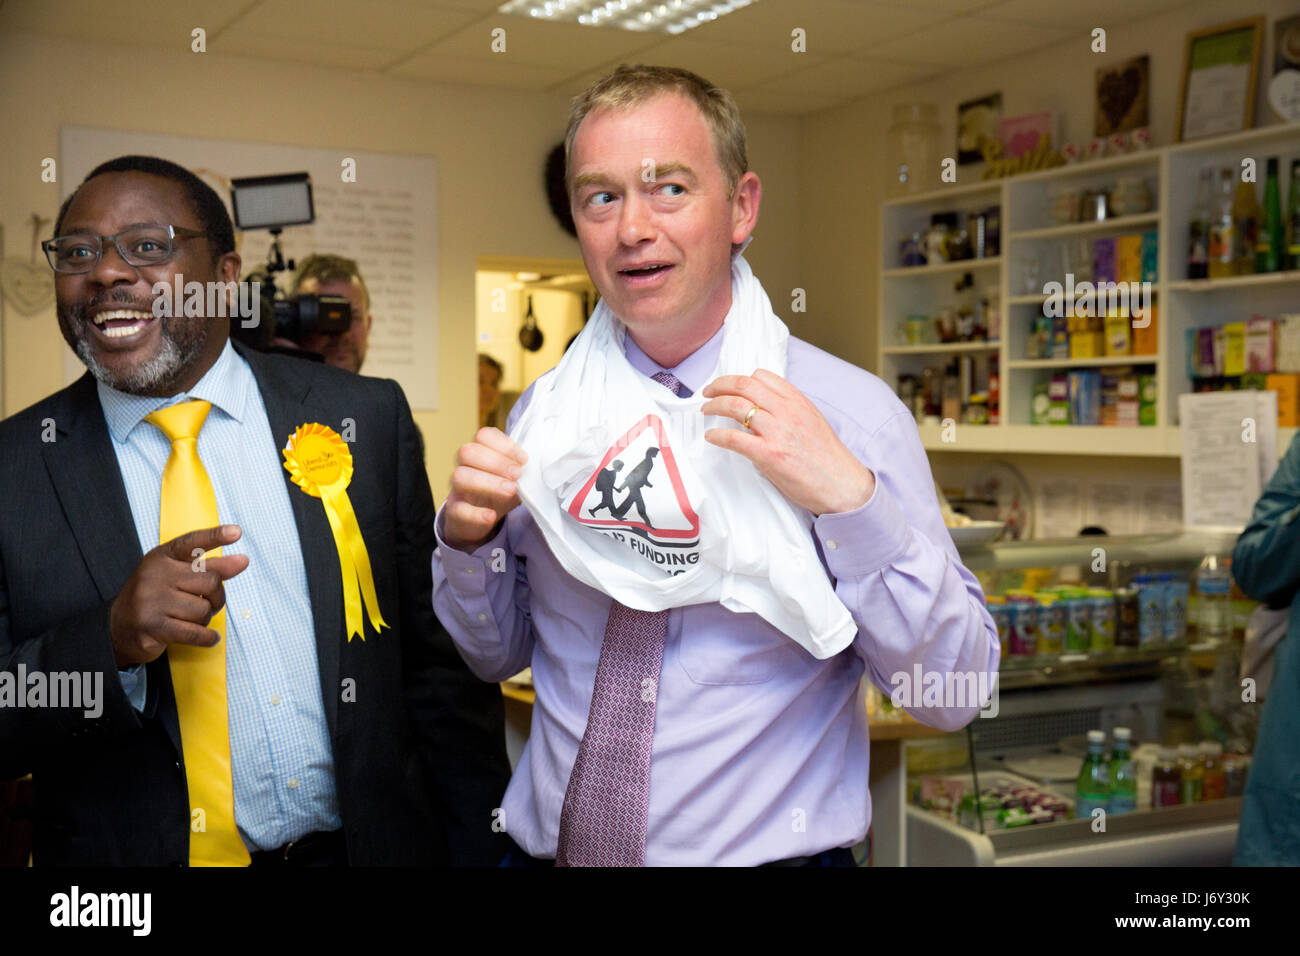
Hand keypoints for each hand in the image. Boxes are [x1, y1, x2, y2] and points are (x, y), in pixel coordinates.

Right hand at [109, 525, 249, 667]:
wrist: (117, 627)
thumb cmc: (155, 598)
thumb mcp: (176, 574)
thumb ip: (208, 567)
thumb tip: (241, 561)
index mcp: (161, 557)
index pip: (192, 543)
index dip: (215, 536)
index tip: (237, 532)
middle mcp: (155, 574)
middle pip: (210, 582)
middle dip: (217, 597)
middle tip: (208, 603)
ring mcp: (152, 600)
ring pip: (204, 610)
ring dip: (205, 619)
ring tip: (191, 619)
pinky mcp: (153, 626)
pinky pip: (195, 632)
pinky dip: (207, 638)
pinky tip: (210, 637)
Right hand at [444, 427, 527, 551]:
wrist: (482, 520)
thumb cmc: (500, 492)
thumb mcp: (514, 479)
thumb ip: (524, 471)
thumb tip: (540, 468)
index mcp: (480, 453)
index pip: (483, 436)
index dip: (504, 445)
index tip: (524, 459)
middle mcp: (465, 466)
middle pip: (467, 452)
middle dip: (496, 461)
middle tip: (518, 474)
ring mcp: (458, 489)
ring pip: (460, 476)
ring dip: (488, 483)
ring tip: (511, 490)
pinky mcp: (455, 512)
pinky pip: (458, 509)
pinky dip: (476, 513)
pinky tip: (491, 516)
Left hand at [701, 369, 875, 515]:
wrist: (843, 485)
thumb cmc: (827, 458)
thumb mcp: (812, 422)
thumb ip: (790, 411)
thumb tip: (763, 409)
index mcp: (798, 401)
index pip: (763, 376)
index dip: (741, 379)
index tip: (730, 386)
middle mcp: (787, 411)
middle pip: (744, 385)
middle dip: (720, 385)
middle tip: (708, 392)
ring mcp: (778, 432)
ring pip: (736, 406)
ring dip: (714, 406)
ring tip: (706, 411)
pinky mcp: (769, 455)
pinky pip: (734, 438)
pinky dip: (717, 436)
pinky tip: (711, 437)